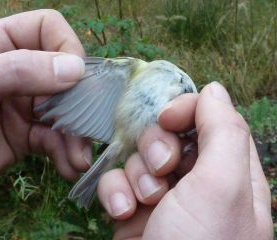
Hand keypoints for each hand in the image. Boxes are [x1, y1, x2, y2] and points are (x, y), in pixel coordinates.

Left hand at [0, 10, 91, 201]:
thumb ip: (19, 71)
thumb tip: (75, 68)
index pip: (48, 29)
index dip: (67, 48)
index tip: (75, 78)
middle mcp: (18, 72)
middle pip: (66, 75)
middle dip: (79, 103)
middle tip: (87, 128)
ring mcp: (24, 105)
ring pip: (66, 112)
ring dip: (77, 136)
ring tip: (79, 159)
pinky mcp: (27, 136)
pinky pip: (56, 140)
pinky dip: (66, 153)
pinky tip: (69, 167)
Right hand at [98, 82, 272, 238]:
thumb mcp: (222, 187)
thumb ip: (223, 132)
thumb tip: (213, 90)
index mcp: (228, 172)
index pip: (209, 119)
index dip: (186, 111)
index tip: (167, 118)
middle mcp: (195, 181)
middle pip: (169, 135)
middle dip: (156, 149)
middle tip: (160, 173)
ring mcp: (162, 196)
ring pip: (138, 156)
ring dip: (135, 176)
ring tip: (141, 204)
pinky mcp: (132, 210)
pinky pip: (116, 181)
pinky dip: (114, 192)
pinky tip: (120, 213)